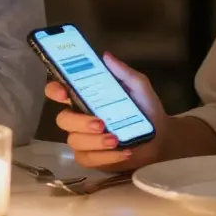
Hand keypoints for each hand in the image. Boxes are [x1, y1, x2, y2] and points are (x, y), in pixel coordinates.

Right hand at [46, 53, 169, 171]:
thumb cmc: (145, 109)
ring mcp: (83, 140)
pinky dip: (105, 157)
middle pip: (63, 120)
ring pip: (74, 141)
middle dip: (79, 122)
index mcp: (85, 97)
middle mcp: (79, 117)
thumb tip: (106, 56)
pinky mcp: (92, 159)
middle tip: (100, 124)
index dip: (54, 90)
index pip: (58, 91)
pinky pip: (88, 159)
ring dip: (94, 142)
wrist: (161, 138)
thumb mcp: (139, 87)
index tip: (63, 92)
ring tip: (116, 140)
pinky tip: (122, 152)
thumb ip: (123, 72)